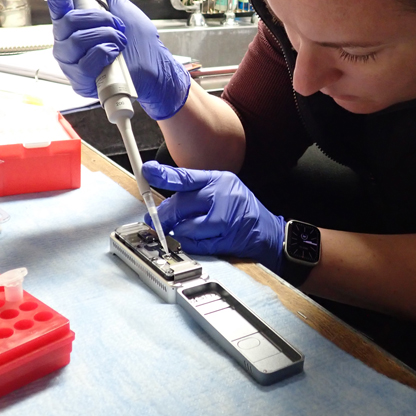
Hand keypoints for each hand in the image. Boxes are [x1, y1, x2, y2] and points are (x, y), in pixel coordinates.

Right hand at [45, 0, 190, 119]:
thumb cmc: (139, 42)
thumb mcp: (120, 7)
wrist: (156, 68)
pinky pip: (85, 61)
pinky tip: (113, 57)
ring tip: (119, 43)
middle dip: (100, 19)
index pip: (59, 2)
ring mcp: (72, 62)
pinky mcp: (80, 80)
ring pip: (77, 40)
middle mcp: (67, 42)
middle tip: (117, 26)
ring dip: (106, 37)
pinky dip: (105, 54)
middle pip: (68, 20)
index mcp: (74, 24)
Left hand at [141, 161, 284, 271]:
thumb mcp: (222, 189)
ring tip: (178, 231)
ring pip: (187, 227)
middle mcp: (223, 196)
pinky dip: (187, 244)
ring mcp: (226, 219)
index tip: (148, 171)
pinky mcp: (225, 239)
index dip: (165, 175)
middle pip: (183, 204)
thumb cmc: (240, 209)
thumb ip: (195, 192)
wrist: (267, 231)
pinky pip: (196, 244)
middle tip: (155, 220)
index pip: (187, 176)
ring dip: (177, 232)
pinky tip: (189, 240)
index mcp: (220, 180)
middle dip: (165, 215)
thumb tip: (164, 201)